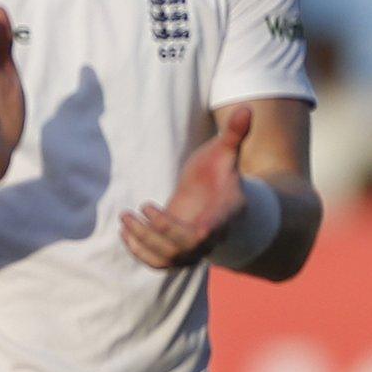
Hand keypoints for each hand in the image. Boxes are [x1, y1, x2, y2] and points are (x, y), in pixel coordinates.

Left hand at [122, 105, 252, 267]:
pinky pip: (159, 264)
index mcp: (222, 215)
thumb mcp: (225, 153)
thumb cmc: (219, 175)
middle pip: (182, 249)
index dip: (177, 227)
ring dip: (143, 244)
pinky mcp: (178, 253)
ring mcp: (194, 250)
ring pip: (169, 261)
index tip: (152, 208)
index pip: (204, 232)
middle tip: (132, 212)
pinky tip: (126, 232)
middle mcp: (209, 238)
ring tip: (125, 220)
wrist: (221, 201)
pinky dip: (140, 253)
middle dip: (154, 233)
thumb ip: (234, 134)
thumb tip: (246, 107)